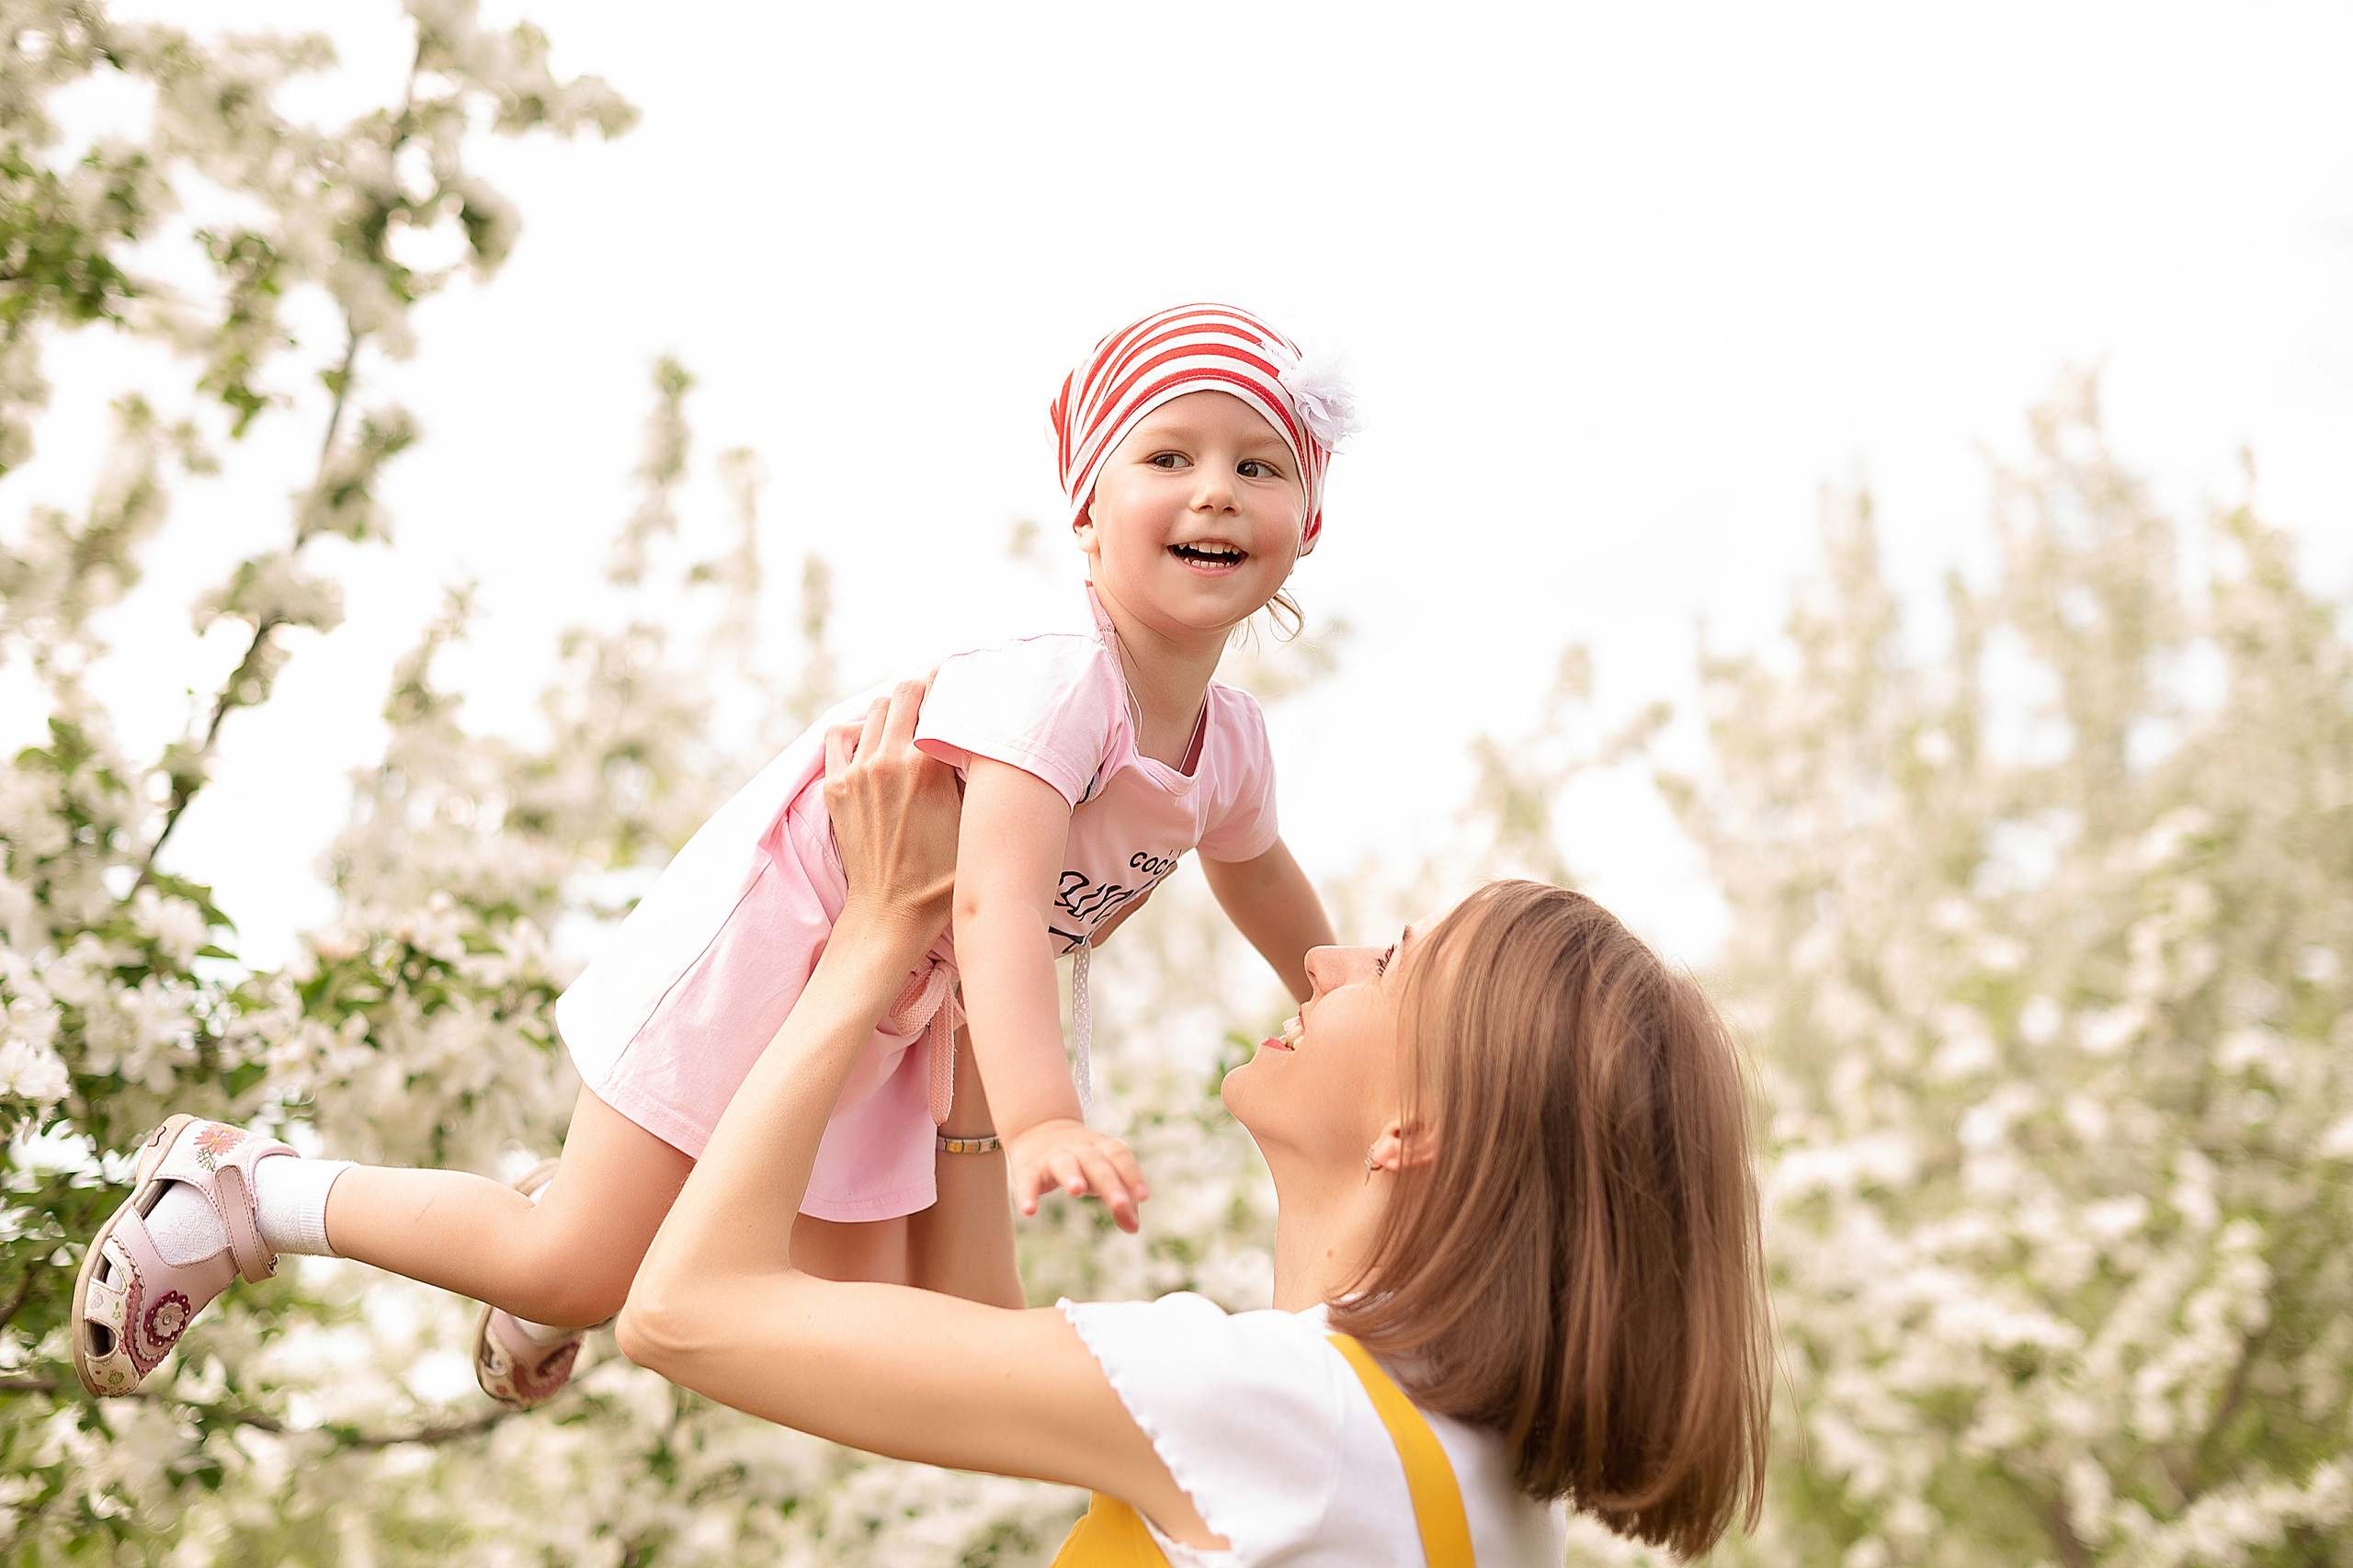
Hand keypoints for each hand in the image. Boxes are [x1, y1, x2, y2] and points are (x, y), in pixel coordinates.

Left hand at [824, 679, 959, 943]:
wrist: (891, 912)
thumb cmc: (941, 876)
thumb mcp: (974, 823)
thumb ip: (975, 777)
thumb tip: (984, 739)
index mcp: (926, 767)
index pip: (941, 701)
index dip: (955, 688)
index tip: (966, 682)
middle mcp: (888, 761)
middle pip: (905, 693)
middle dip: (925, 690)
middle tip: (940, 698)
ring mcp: (856, 772)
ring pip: (875, 710)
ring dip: (895, 709)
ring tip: (912, 723)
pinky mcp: (836, 786)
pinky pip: (841, 736)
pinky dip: (858, 730)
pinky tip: (874, 742)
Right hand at [1006, 1119, 1149, 1233]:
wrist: (1038, 1130)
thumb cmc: (1082, 1162)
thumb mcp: (1103, 1176)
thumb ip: (1122, 1202)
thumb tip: (1134, 1228)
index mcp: (1101, 1148)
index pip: (1119, 1156)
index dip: (1132, 1174)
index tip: (1143, 1196)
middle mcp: (1079, 1149)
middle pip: (1096, 1163)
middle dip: (1109, 1183)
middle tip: (1121, 1204)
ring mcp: (1053, 1157)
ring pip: (1064, 1163)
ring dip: (1072, 1176)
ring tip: (1077, 1191)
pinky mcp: (1028, 1169)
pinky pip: (1027, 1181)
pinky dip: (1027, 1194)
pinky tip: (1029, 1211)